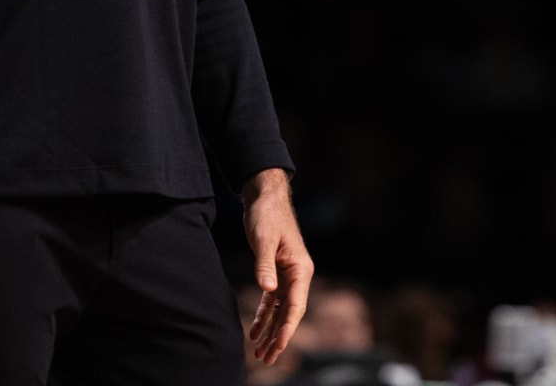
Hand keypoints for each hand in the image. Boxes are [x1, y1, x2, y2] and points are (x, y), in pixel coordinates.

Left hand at [242, 169, 311, 365]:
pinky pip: (270, 301)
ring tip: (260, 353)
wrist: (264, 197)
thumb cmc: (268, 215)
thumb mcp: (264, 240)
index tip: (279, 346)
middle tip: (267, 359)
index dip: (287, 328)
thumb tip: (267, 289)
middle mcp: (297, 275)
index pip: (296, 305)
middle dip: (278, 337)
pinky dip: (263, 316)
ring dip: (270, 331)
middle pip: (289, 313)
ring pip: (280, 310)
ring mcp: (287, 275)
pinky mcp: (275, 272)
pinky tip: (254, 331)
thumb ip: (265, 265)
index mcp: (301, 268)